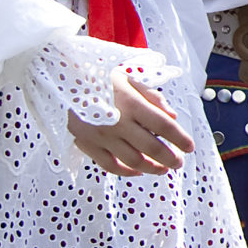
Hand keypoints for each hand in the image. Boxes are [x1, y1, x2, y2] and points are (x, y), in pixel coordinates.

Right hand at [68, 74, 193, 175]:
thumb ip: (151, 97)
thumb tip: (172, 117)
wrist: (58, 77)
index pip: (164, 126)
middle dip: (170, 158)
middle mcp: (118, 122)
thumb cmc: (96, 74)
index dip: (180, 139)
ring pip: (133, 161)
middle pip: (152, 148)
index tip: (190, 146)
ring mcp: (102, 136)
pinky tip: (136, 171)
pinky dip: (126, 172)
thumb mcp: (127, 77)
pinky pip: (110, 165)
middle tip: (178, 162)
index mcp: (131, 103)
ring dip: (151, 168)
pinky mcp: (87, 144)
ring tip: (162, 169)